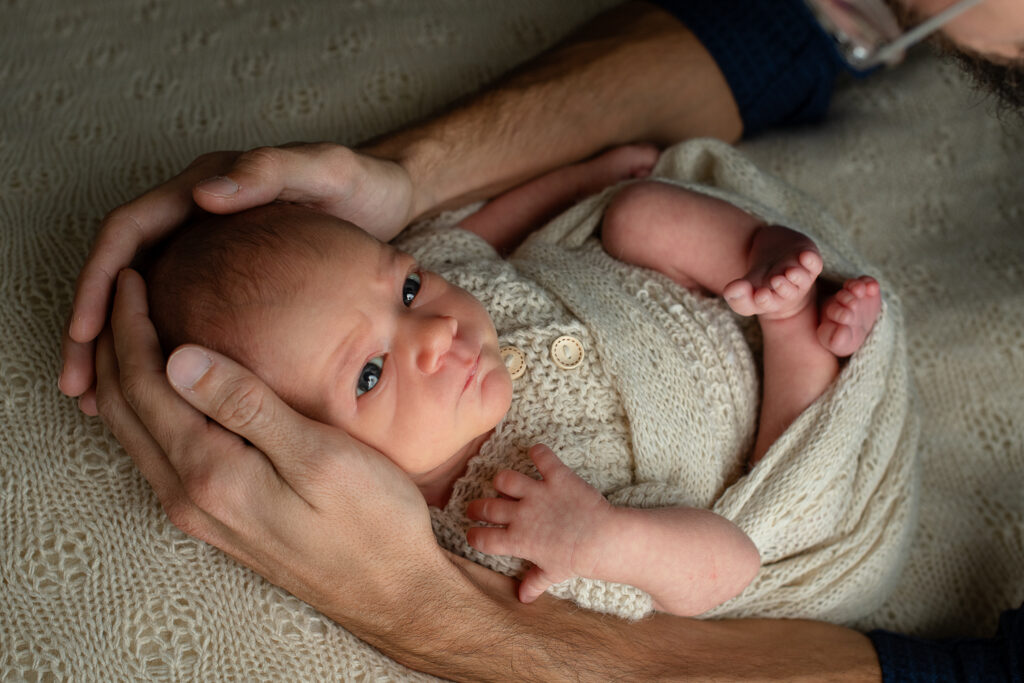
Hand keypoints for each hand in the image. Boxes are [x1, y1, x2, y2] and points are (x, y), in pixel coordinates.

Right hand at [62, 143, 413, 412]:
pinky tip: (167, 397)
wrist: (391, 201)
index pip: (127, 234)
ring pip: (144, 302)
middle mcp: (193, 219)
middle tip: (79, 385)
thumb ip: (270, 172)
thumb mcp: (324, 168)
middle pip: (122, 274)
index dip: (100, 282)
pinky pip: (182, 317)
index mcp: (200, 189)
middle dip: (94, 329)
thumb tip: (202, 194)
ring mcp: (209, 251)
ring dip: (120, 351)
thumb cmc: (361, 184)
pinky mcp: (230, 282)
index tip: (87, 330)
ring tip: (103, 405)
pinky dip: (166, 355)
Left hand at [94, 268, 450, 639]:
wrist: (390, 590)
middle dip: (112, 344)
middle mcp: (190, 496)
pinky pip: (158, 453)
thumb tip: (179, 358)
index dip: (130, 326)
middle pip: (123, 408)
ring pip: (135, 433)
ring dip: (123, 376)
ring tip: (133, 328)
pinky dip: (146, 409)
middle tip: (125, 289)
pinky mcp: (216, 518)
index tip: (133, 278)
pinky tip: (168, 390)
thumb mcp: (318, 456)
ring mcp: (200, 512)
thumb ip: (248, 407)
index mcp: (211, 473)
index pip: (144, 385)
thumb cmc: (370, 520)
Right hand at [466, 444, 614, 603]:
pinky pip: (542, 457)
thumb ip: (534, 582)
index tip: (474, 535)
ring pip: (505, 479)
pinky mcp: (556, 477)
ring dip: (503, 481)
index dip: (474, 537)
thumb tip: (522, 598)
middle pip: (486, 508)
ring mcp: (538, 493)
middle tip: (477, 508)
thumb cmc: (578, 559)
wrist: (603, 541)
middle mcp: (521, 515)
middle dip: (476, 508)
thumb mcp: (554, 573)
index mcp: (518, 540)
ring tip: (505, 484)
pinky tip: (537, 453)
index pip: (483, 539)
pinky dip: (539, 452)